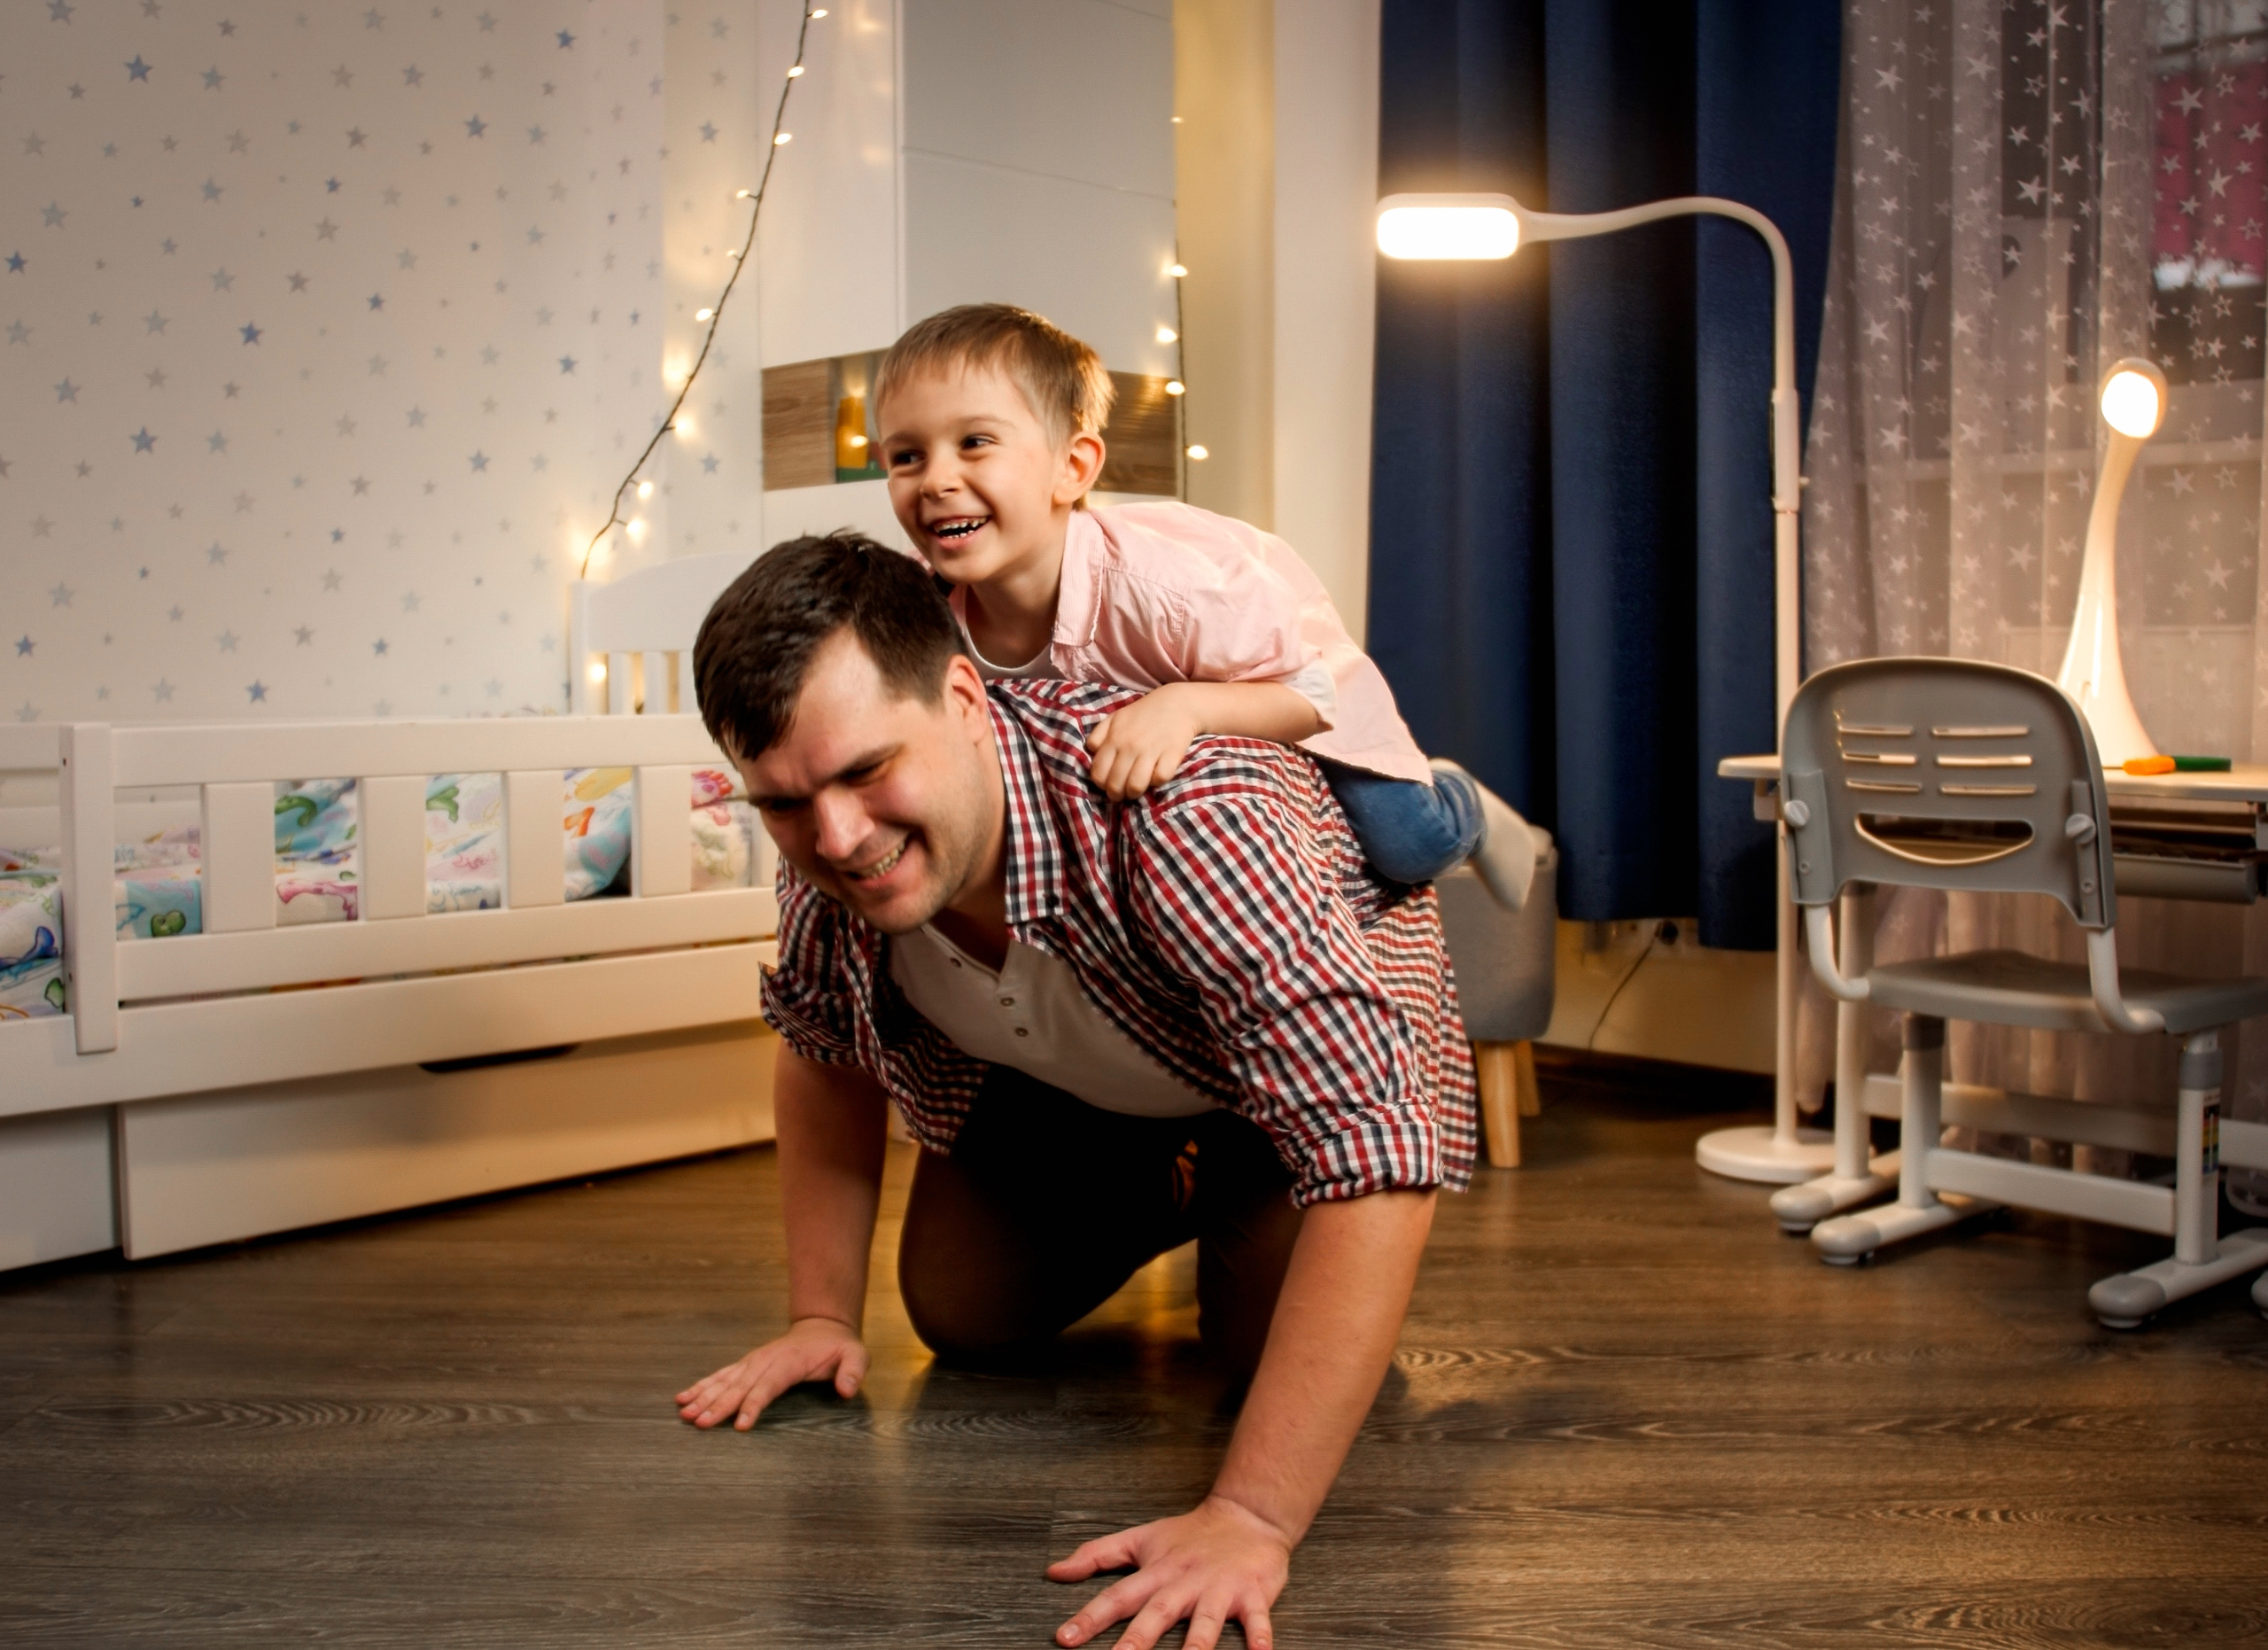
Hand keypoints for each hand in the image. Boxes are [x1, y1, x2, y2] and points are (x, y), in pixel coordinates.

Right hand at [673, 1316, 867, 1430]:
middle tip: (700, 1423)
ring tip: (684, 1413)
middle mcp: (765, 1360)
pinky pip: (721, 1376)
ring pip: (725, 1380)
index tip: (740, 1424)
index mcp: (789, 1361)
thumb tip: (846, 1390)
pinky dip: (702, 1386)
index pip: (768, 1385)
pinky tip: (683, 1398)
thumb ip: (853, 1370)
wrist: (823, 1327)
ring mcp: (753, 1362)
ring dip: (704, 1396)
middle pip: (740, 1386)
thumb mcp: (856, 1355)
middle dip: (719, 1405)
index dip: (754, 1404)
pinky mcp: (746, 1365)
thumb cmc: (838, 1347)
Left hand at [1047, 1494, 1292, 1649]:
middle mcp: (1184, 1582)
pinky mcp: (1252, 1594)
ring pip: (1205, 1623)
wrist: (1247, 1515)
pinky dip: (1260, 1638)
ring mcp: (1218, 1590)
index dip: (1089, 1618)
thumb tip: (1053, 1571)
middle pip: (1157, 1614)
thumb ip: (1096, 1555)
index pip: (1117, 1597)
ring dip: (1196, 1647)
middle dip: (1137, 1641)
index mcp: (1156, 1572)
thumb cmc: (1189, 1535)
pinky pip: (1257, 1620)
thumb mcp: (1139, 1539)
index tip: (1065, 1639)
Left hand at [1087, 685, 1202, 800]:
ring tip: (1136, 790)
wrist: (1178, 703)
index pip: (1099, 773)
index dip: (1102, 784)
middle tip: (1122, 793)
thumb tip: (1092, 752)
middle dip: (1117, 794)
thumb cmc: (1144, 713)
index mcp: (1114, 738)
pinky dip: (1157, 781)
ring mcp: (1151, 750)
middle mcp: (1130, 746)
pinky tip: (1156, 776)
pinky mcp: (1172, 754)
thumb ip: (1099, 735)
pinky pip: (1160, 778)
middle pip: (1116, 784)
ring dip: (1134, 793)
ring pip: (1136, 786)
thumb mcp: (1115, 718)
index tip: (1108, 785)